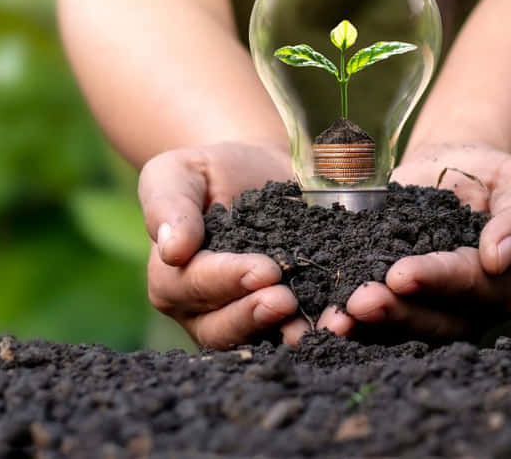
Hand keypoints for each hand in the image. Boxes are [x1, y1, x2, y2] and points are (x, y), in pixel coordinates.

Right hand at [139, 142, 309, 348]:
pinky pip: (297, 329)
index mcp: (173, 279)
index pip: (196, 285)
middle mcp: (205, 311)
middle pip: (222, 326)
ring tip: (317, 324)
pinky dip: (319, 327)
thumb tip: (171, 250)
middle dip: (255, 315)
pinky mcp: (284, 317)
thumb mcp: (177, 173)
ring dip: (289, 334)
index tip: (264, 269)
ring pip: (260, 338)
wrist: (257, 171)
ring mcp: (245, 319)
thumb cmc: (209, 171)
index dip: (229, 279)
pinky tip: (343, 320)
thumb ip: (167, 206)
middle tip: (286, 300)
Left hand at [317, 143, 510, 340]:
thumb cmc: (493, 175)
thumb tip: (499, 257)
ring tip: (336, 317)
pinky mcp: (399, 306)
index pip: (467, 284)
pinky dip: (351, 321)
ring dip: (367, 326)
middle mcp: (467, 310)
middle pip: (433, 319)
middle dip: (394, 310)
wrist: (454, 170)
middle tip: (359, 301)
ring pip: (401, 329)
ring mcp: (431, 313)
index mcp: (500, 284)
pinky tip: (324, 316)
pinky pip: (376, 321)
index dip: (434, 279)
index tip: (401, 274)